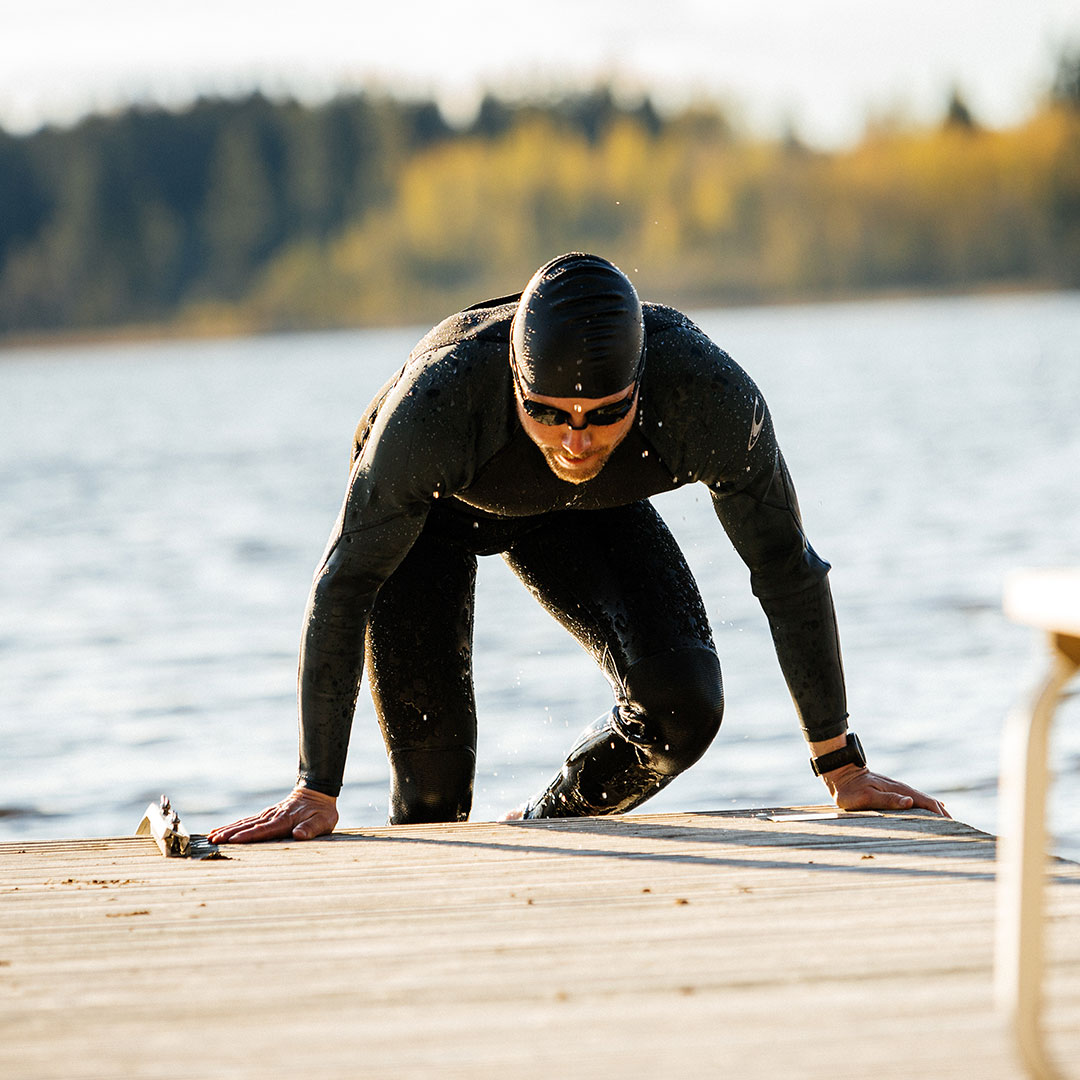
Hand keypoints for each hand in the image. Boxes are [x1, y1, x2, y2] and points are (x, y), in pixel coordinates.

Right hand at [208, 786, 338, 843]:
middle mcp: (272, 816)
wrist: (317, 793)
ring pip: (244, 823)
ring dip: (228, 829)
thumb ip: (311, 829)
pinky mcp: (265, 815)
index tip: (232, 840)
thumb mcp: (322, 822)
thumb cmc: (321, 812)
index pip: (263, 830)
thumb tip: (299, 835)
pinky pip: (247, 821)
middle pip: (248, 826)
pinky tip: (222, 830)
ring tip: (211, 836)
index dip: (247, 836)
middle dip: (230, 833)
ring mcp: (267, 814)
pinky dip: (233, 826)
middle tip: (213, 840)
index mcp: (284, 821)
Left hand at [823, 763, 949, 816]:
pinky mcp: (893, 791)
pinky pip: (917, 800)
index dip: (941, 816)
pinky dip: (928, 807)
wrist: (840, 773)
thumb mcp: (866, 797)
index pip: (926, 804)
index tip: (954, 828)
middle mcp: (902, 789)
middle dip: (944, 815)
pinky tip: (933, 811)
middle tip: (959, 831)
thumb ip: (888, 800)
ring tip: (950, 824)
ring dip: (938, 812)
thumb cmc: (850, 790)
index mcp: (899, 791)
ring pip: (924, 801)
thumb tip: (911, 802)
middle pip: (929, 803)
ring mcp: (898, 789)